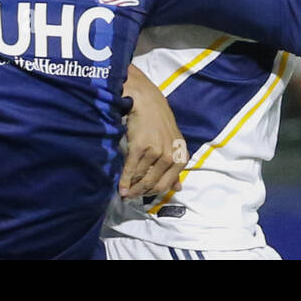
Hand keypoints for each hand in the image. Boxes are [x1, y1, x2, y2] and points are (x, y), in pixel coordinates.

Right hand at [120, 67, 186, 198]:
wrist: (148, 102)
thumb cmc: (160, 123)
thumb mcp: (174, 144)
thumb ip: (176, 167)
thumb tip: (178, 188)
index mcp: (181, 156)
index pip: (166, 184)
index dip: (153, 192)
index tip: (142, 196)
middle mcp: (171, 155)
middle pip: (154, 184)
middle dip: (141, 192)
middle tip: (130, 197)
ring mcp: (156, 151)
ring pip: (141, 177)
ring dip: (131, 187)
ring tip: (124, 191)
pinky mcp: (140, 147)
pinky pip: (130, 169)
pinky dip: (124, 180)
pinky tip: (120, 186)